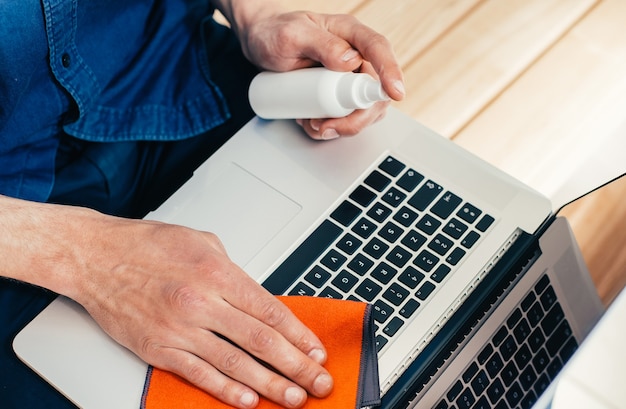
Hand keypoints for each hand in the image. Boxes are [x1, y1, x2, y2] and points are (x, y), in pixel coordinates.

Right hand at [0, 194, 331, 408]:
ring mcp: (179, 328)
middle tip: (319, 382)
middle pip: (261, 340)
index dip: (298, 334)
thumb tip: (259, 298)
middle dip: (296, 365)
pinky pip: (198, 373)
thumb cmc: (147, 246)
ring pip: (235, 363)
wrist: (96, 257)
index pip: (270, 310)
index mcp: (217, 272)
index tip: (316, 350)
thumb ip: (233, 272)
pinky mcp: (158, 348)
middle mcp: (200, 301)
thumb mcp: (202, 242)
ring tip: (294, 398)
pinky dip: (225, 390)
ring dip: (269, 384)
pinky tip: (248, 401)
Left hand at [230, 6, 405, 139]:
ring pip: (364, 110)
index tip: (394, 93)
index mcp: (350, 34)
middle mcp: (356, 56)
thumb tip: (350, 61)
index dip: (391, 72)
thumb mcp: (292, 35)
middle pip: (375, 92)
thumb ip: (320, 43)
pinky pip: (347, 117)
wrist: (261, 44)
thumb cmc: (275, 33)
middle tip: (327, 126)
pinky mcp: (339, 95)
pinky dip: (330, 127)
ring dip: (342, 125)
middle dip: (356, 117)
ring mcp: (349, 78)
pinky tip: (310, 121)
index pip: (379, 50)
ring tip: (311, 122)